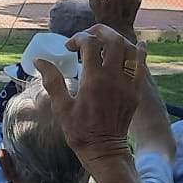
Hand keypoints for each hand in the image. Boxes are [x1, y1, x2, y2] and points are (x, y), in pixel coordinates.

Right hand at [37, 24, 143, 164]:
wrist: (105, 150)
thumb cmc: (80, 131)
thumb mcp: (61, 107)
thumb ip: (52, 81)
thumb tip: (39, 61)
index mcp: (93, 80)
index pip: (89, 44)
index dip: (77, 38)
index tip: (69, 47)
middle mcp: (113, 78)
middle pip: (113, 40)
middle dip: (99, 31)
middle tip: (88, 35)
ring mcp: (128, 83)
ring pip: (130, 49)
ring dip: (117, 40)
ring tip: (106, 41)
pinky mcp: (136, 91)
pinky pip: (142, 65)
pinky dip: (139, 52)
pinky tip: (136, 45)